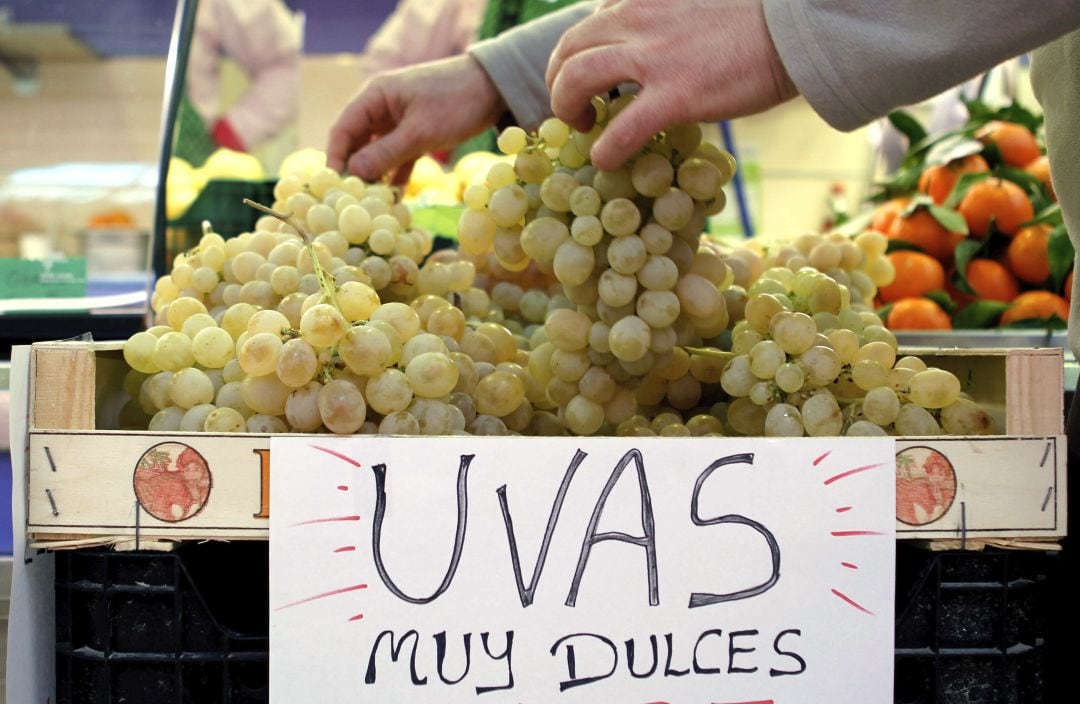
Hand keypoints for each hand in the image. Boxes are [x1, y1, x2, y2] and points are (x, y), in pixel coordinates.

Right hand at [327, 54, 507, 183]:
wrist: (494, 88)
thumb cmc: (456, 102)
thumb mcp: (420, 131)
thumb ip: (386, 152)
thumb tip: (354, 172)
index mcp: (375, 96)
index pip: (343, 128)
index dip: (335, 157)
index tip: (334, 186)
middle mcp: (382, 107)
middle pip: (358, 142)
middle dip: (356, 170)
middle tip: (355, 201)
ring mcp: (399, 120)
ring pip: (378, 151)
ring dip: (377, 175)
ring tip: (374, 204)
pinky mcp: (416, 132)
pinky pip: (398, 156)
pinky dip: (397, 173)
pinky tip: (396, 196)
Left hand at [546, 0, 797, 169]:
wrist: (798, 30)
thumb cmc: (758, 22)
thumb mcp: (697, 5)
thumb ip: (665, 20)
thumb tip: (655, 50)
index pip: (589, 23)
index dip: (577, 56)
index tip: (585, 80)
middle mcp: (639, 19)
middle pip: (569, 48)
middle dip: (558, 82)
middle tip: (573, 109)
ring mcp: (654, 57)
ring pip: (577, 78)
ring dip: (566, 107)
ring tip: (581, 127)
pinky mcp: (676, 94)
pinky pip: (620, 128)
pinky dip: (604, 149)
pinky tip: (605, 159)